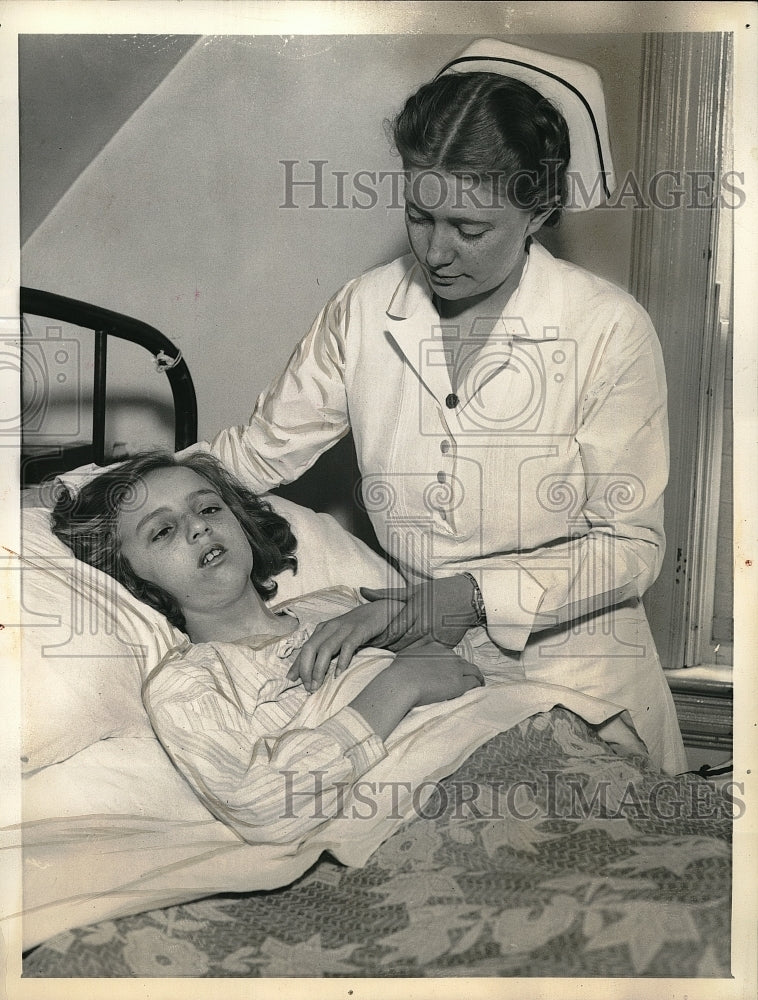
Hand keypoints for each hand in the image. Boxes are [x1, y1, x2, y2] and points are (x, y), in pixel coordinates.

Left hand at [287, 599, 403, 691]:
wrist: (378, 611)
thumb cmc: (355, 628)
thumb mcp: (336, 637)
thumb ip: (324, 649)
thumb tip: (310, 670)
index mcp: (322, 629)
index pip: (305, 648)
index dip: (297, 665)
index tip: (291, 680)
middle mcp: (330, 628)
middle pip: (311, 648)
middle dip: (306, 669)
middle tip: (307, 687)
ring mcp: (344, 628)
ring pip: (326, 649)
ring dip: (319, 669)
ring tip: (317, 685)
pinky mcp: (359, 631)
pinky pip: (347, 646)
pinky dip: (342, 660)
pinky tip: (339, 673)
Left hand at [360, 575, 477, 650]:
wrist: (468, 597)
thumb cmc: (439, 591)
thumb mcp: (413, 590)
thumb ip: (387, 594)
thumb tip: (363, 591)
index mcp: (415, 609)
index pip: (393, 630)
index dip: (380, 638)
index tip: (370, 641)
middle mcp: (425, 625)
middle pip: (400, 643)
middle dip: (386, 647)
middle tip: (374, 650)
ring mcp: (436, 636)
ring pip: (412, 651)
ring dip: (399, 653)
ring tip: (387, 654)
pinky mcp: (445, 645)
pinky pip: (425, 654)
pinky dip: (415, 655)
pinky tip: (407, 657)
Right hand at [394, 640, 484, 706]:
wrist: (403, 682)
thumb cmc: (400, 671)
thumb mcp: (407, 654)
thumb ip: (416, 655)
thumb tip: (414, 659)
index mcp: (436, 647)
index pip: (450, 655)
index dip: (453, 663)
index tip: (452, 670)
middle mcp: (448, 655)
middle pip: (462, 662)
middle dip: (465, 670)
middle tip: (467, 677)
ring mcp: (455, 669)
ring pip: (472, 670)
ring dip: (476, 676)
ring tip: (479, 682)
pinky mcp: (458, 683)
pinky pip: (473, 682)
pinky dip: (477, 684)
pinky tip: (478, 688)